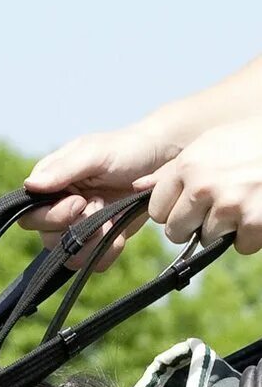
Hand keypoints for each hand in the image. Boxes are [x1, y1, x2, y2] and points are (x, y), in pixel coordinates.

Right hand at [21, 121, 185, 268]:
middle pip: (49, 241)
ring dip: (94, 242)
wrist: (163, 160)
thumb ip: (63, 169)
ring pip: (70, 257)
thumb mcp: (95, 153)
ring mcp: (78, 229)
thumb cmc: (127, 149)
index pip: (30, 217)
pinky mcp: (99, 242)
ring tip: (112, 218)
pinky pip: (93, 263)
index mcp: (50, 187)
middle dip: (78, 229)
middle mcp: (59, 211)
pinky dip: (108, 252)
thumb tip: (29, 185)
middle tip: (100, 205)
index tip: (79, 202)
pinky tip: (120, 230)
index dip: (51, 217)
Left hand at [146, 119, 261, 254]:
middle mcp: (204, 185)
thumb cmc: (253, 140)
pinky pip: (240, 246)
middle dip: (194, 224)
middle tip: (219, 205)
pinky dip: (251, 236)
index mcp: (189, 165)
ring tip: (244, 200)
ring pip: (208, 239)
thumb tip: (137, 187)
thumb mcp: (212, 143)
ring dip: (225, 228)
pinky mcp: (255, 220)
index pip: (157, 210)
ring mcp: (230, 204)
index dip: (175, 208)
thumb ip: (174, 169)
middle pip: (176, 231)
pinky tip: (259, 211)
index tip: (193, 199)